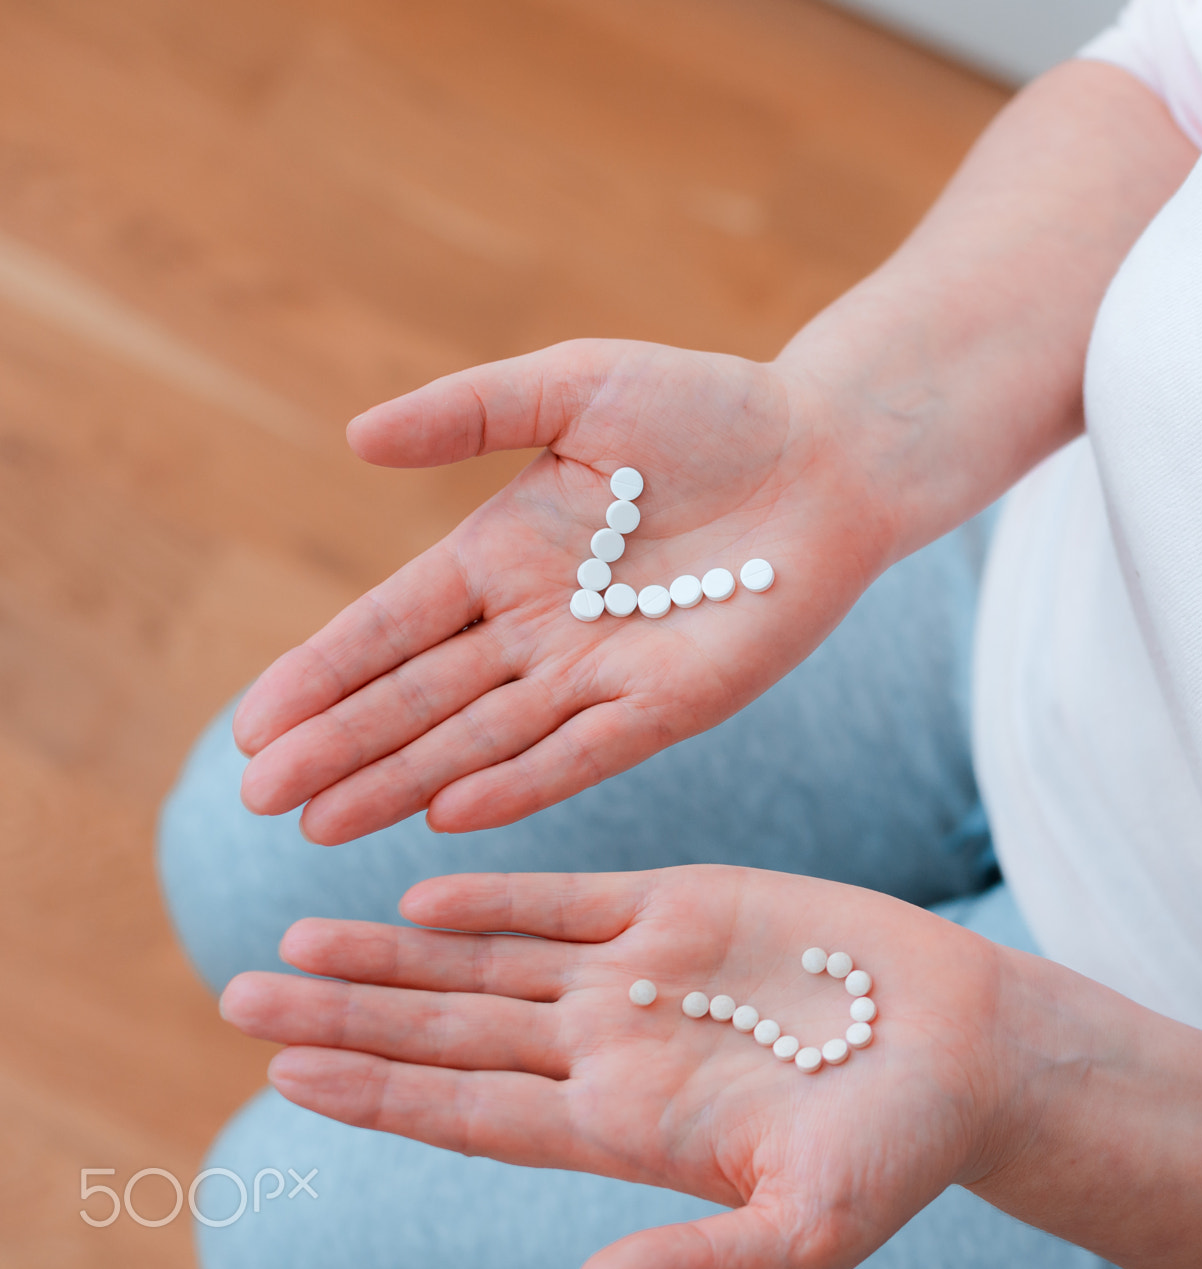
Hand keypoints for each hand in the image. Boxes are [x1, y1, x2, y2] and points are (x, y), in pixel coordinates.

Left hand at [218, 865, 1027, 1268]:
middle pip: (450, 1035)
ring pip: (488, 963)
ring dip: (394, 954)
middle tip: (238, 994)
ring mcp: (645, 975)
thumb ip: (701, 1260)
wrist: (975, 1051)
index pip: (470, 1114)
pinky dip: (497, 894)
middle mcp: (614, 1050)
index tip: (284, 1074)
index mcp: (627, 1128)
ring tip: (295, 940)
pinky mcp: (690, 905)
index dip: (377, 1093)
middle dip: (348, 1016)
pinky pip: (570, 898)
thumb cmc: (903, 1153)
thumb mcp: (809, 1231)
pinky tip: (423, 893)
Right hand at [234, 340, 898, 842]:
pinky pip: (586, 752)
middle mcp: (541, 626)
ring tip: (325, 826)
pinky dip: (521, 782)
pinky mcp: (673, 702)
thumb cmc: (708, 408)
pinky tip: (452, 814)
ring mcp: (603, 672)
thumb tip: (355, 437)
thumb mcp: (574, 388)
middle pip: (421, 698)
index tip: (252, 727)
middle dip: (341, 748)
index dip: (322, 674)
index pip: (391, 627)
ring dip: (405, 781)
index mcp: (503, 554)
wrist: (827, 452)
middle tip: (261, 800)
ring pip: (484, 738)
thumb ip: (468, 412)